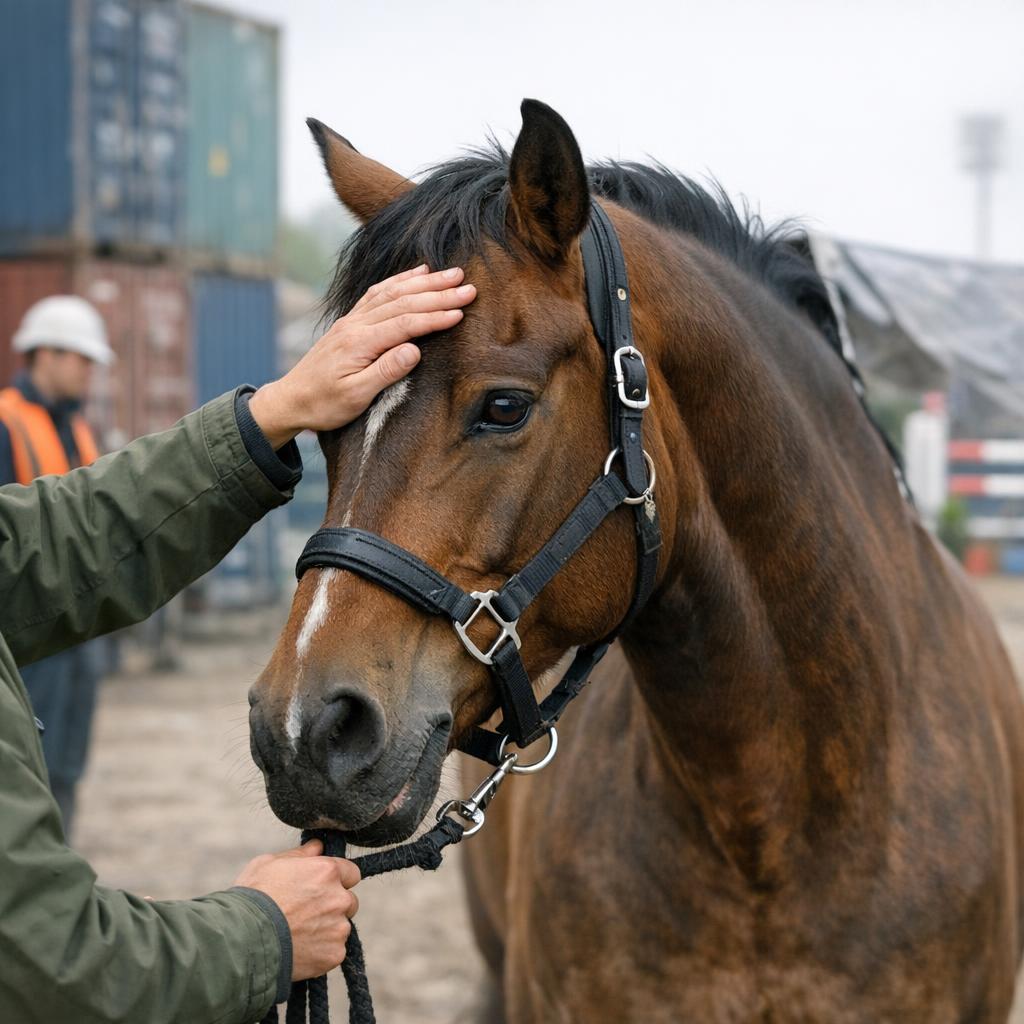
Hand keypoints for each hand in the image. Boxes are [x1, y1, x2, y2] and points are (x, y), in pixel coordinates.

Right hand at [233, 839, 360, 979]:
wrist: (242, 940)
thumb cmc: (253, 897)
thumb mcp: (269, 864)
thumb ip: (300, 854)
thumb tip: (318, 846)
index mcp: (327, 871)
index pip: (351, 873)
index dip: (337, 880)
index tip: (323, 888)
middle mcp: (339, 898)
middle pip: (349, 901)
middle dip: (334, 906)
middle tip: (308, 914)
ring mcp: (339, 928)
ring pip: (341, 927)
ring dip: (327, 930)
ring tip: (299, 935)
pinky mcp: (334, 954)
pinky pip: (334, 951)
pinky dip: (321, 953)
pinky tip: (300, 951)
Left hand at [249, 265, 475, 447]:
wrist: (292, 400)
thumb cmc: (324, 404)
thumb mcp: (355, 396)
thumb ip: (385, 372)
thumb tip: (414, 350)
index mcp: (359, 343)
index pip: (405, 324)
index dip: (434, 316)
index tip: (461, 312)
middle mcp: (356, 325)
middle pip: (403, 302)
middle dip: (438, 293)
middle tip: (468, 287)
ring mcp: (352, 320)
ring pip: (392, 293)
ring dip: (424, 282)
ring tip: (451, 274)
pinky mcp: (350, 322)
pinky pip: (378, 293)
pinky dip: (400, 280)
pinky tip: (416, 273)